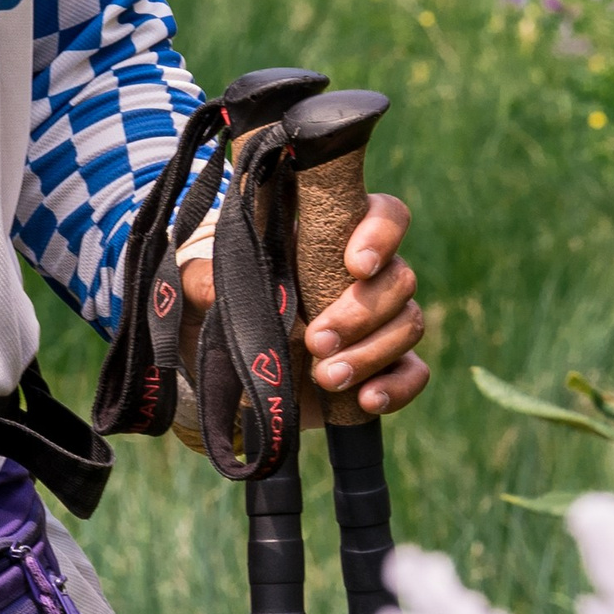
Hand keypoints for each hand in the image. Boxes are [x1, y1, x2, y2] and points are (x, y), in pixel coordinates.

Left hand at [179, 194, 428, 417]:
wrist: (227, 380)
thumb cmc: (218, 317)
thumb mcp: (200, 298)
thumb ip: (202, 283)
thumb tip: (217, 285)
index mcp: (329, 240)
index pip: (383, 215)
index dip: (381, 233)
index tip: (355, 265)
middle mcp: (365, 277)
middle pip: (399, 277)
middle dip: (360, 312)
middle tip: (316, 340)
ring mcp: (380, 322)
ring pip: (408, 324)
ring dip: (369, 354)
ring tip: (325, 378)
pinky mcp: (384, 367)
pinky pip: (414, 372)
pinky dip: (397, 387)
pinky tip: (367, 399)